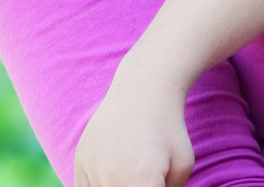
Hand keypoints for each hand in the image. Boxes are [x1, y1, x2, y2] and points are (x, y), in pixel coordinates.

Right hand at [73, 69, 193, 186]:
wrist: (144, 88)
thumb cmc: (170, 129)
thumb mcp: (182, 165)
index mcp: (141, 181)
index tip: (152, 183)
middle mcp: (112, 176)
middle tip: (141, 176)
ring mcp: (92, 167)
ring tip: (130, 172)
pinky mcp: (81, 160)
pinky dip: (97, 186)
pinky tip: (113, 176)